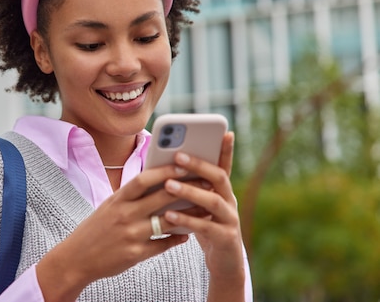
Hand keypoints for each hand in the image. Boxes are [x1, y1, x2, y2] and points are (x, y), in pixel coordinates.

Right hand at [36, 163, 195, 301]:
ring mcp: (130, 235)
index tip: (183, 163)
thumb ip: (131, 196)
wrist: (76, 258)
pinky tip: (187, 235)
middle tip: (205, 181)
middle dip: (185, 189)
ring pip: (167, 222)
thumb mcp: (109, 206)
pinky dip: (176, 239)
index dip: (164, 170)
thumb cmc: (96, 228)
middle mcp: (124, 215)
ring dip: (189, 215)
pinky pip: (162, 245)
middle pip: (160, 198)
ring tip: (205, 209)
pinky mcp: (135, 254)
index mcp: (117, 199)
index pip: (143, 179)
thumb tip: (158, 181)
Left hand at [161, 132, 245, 300]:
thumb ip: (188, 187)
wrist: (224, 263)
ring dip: (190, 191)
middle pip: (218, 177)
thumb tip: (164, 166)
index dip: (225, 149)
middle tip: (177, 155)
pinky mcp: (225, 238)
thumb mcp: (197, 205)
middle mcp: (230, 200)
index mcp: (222, 190)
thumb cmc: (205, 228)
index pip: (223, 164)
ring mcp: (230, 219)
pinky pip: (206, 227)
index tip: (224, 131)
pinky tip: (169, 215)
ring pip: (213, 200)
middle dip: (198, 164)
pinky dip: (187, 220)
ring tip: (168, 185)